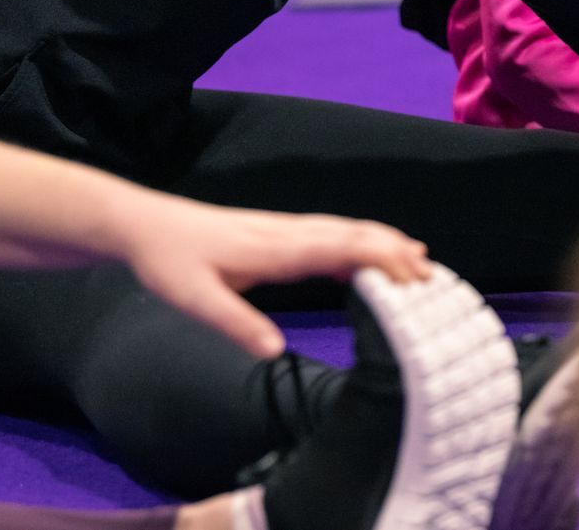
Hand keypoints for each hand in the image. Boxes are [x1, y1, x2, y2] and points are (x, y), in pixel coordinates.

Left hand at [117, 195, 429, 357]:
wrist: (145, 226)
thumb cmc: (169, 263)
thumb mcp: (195, 300)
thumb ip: (236, 324)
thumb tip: (275, 352)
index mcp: (275, 248)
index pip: (340, 247)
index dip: (380, 259)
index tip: (413, 277)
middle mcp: (287, 232)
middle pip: (353, 234)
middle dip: (395, 251)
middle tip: (433, 276)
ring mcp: (284, 230)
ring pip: (345, 230)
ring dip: (383, 242)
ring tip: (419, 259)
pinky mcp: (277, 234)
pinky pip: (329, 234)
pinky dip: (360, 242)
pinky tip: (369, 255)